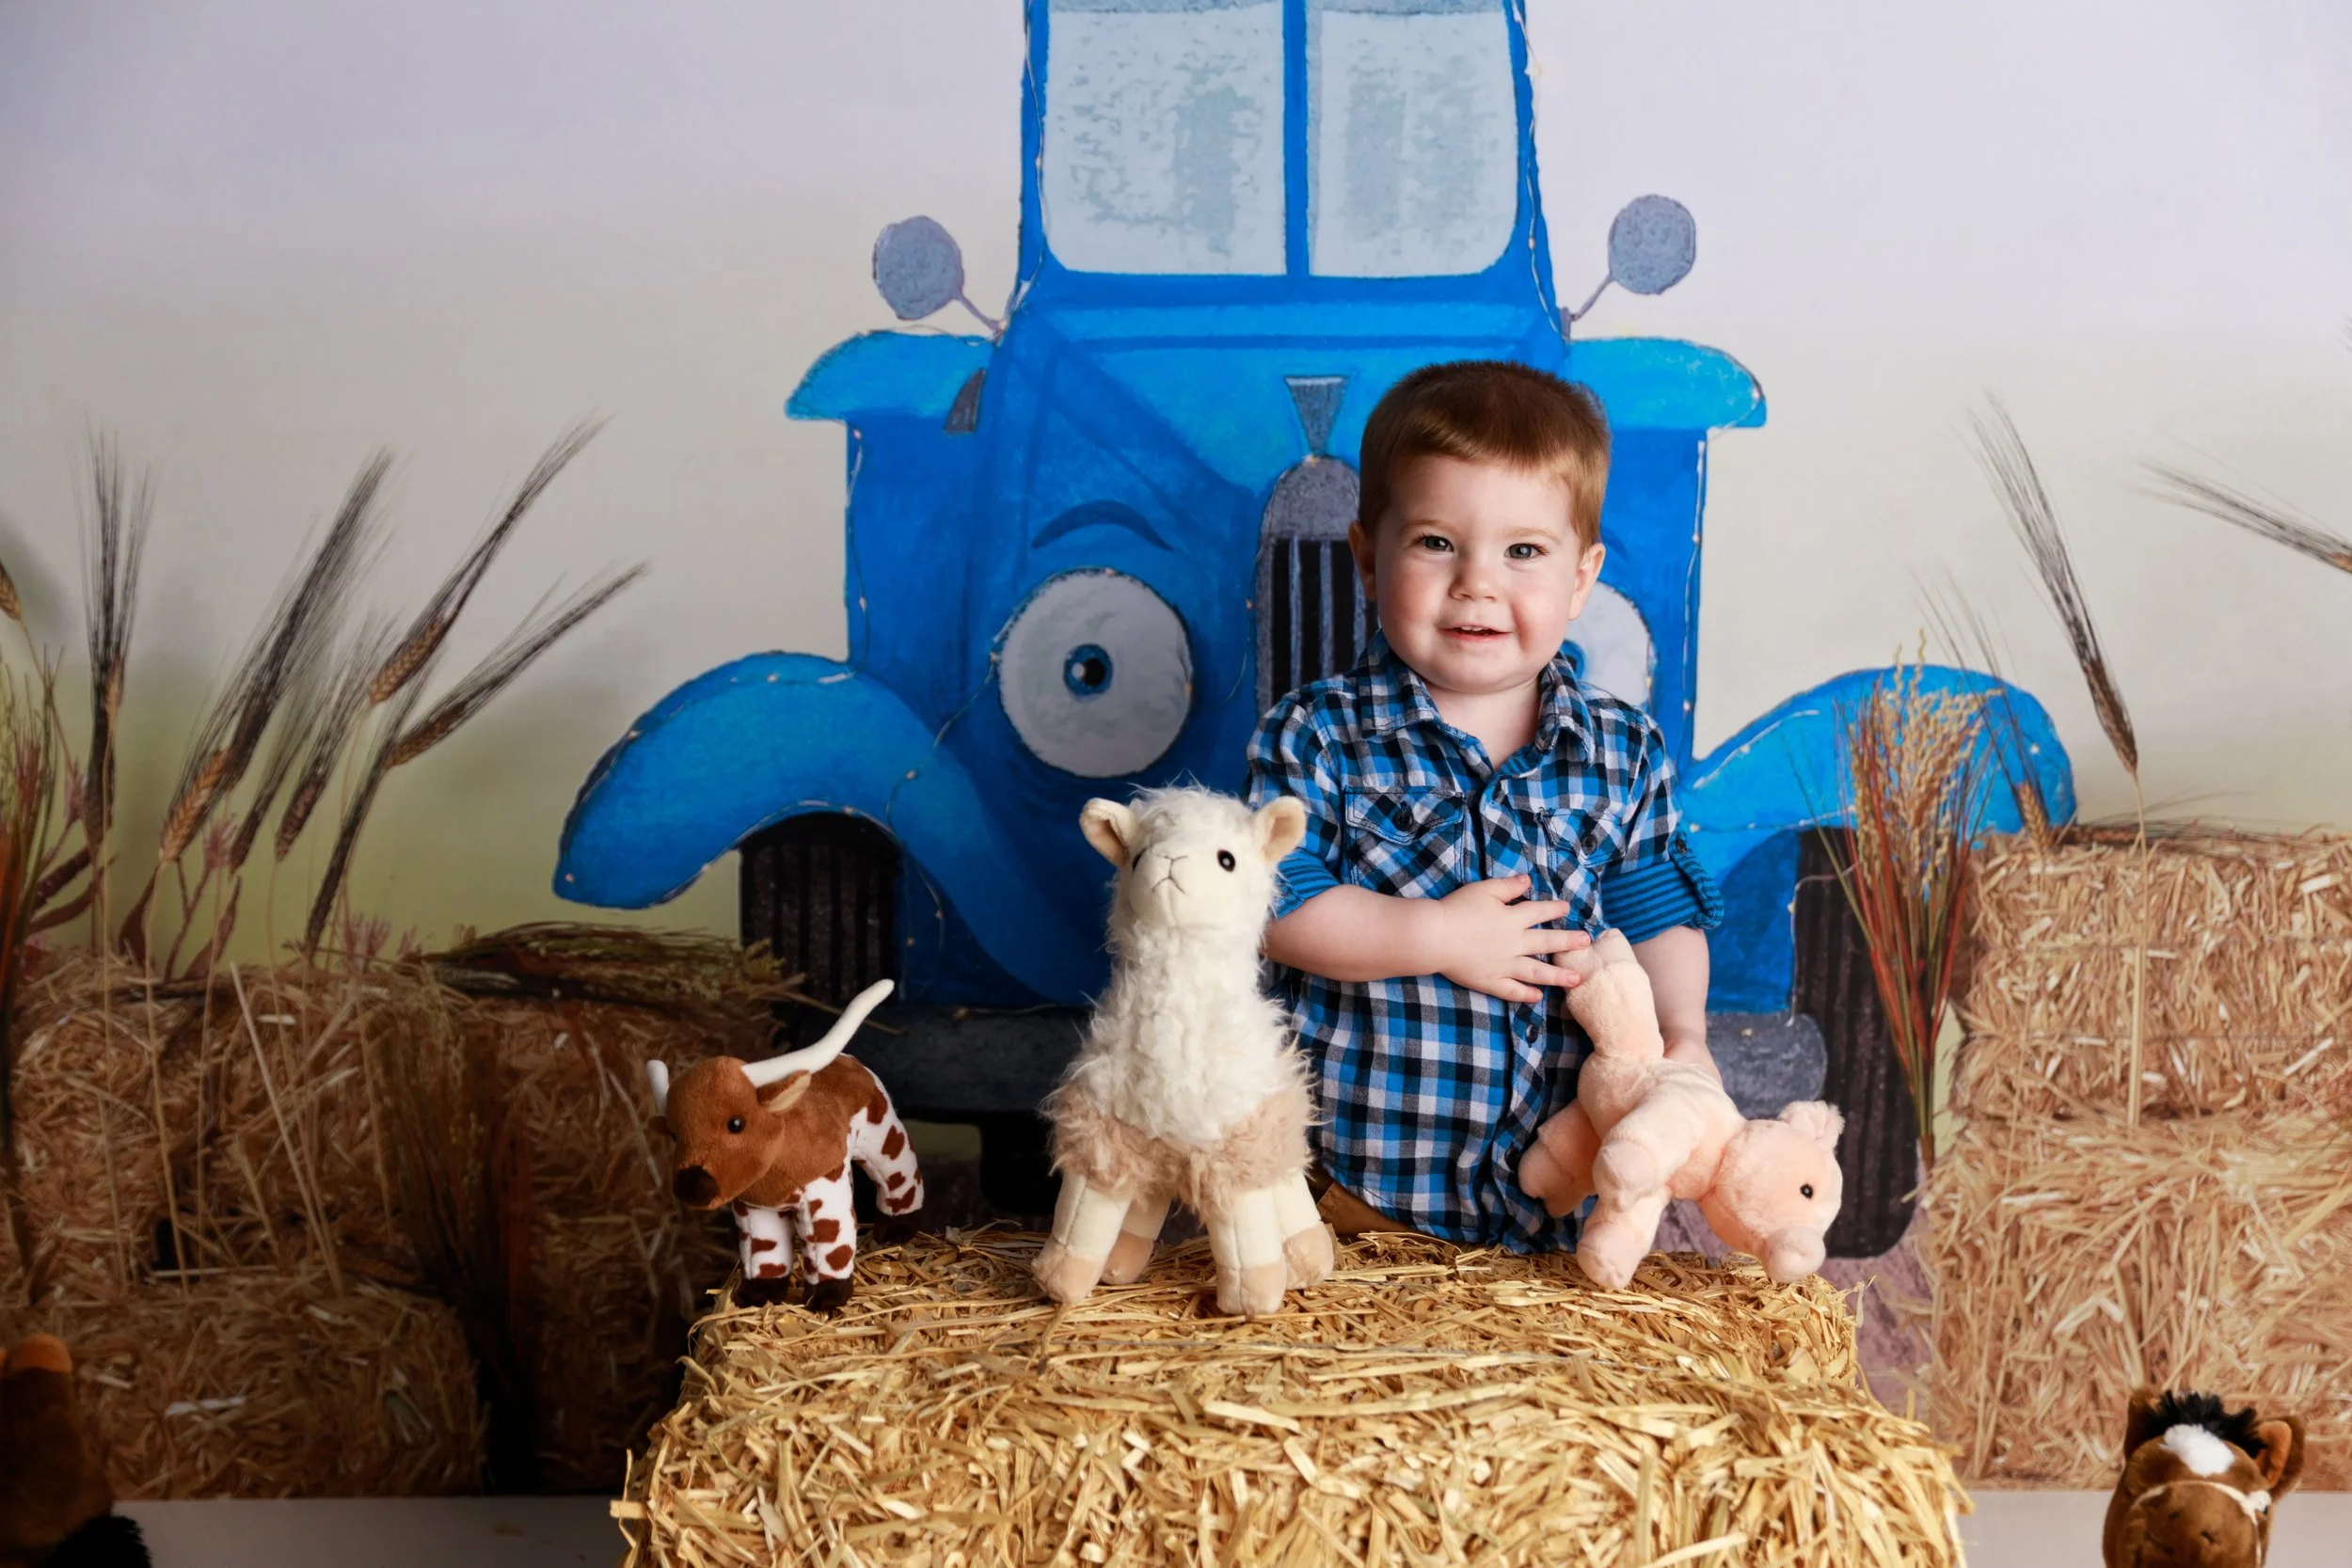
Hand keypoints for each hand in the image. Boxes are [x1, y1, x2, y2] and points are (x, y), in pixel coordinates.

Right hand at [1425, 875, 1592, 1003]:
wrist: (1436, 937)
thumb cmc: (1457, 909)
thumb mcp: (1484, 890)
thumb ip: (1508, 887)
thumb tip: (1527, 880)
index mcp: (1512, 918)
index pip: (1539, 912)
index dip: (1554, 909)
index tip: (1567, 908)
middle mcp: (1514, 943)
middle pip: (1546, 943)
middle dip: (1568, 942)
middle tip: (1586, 943)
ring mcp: (1504, 965)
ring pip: (1536, 972)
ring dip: (1557, 976)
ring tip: (1576, 979)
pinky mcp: (1490, 981)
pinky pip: (1512, 990)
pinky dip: (1525, 994)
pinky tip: (1537, 997)